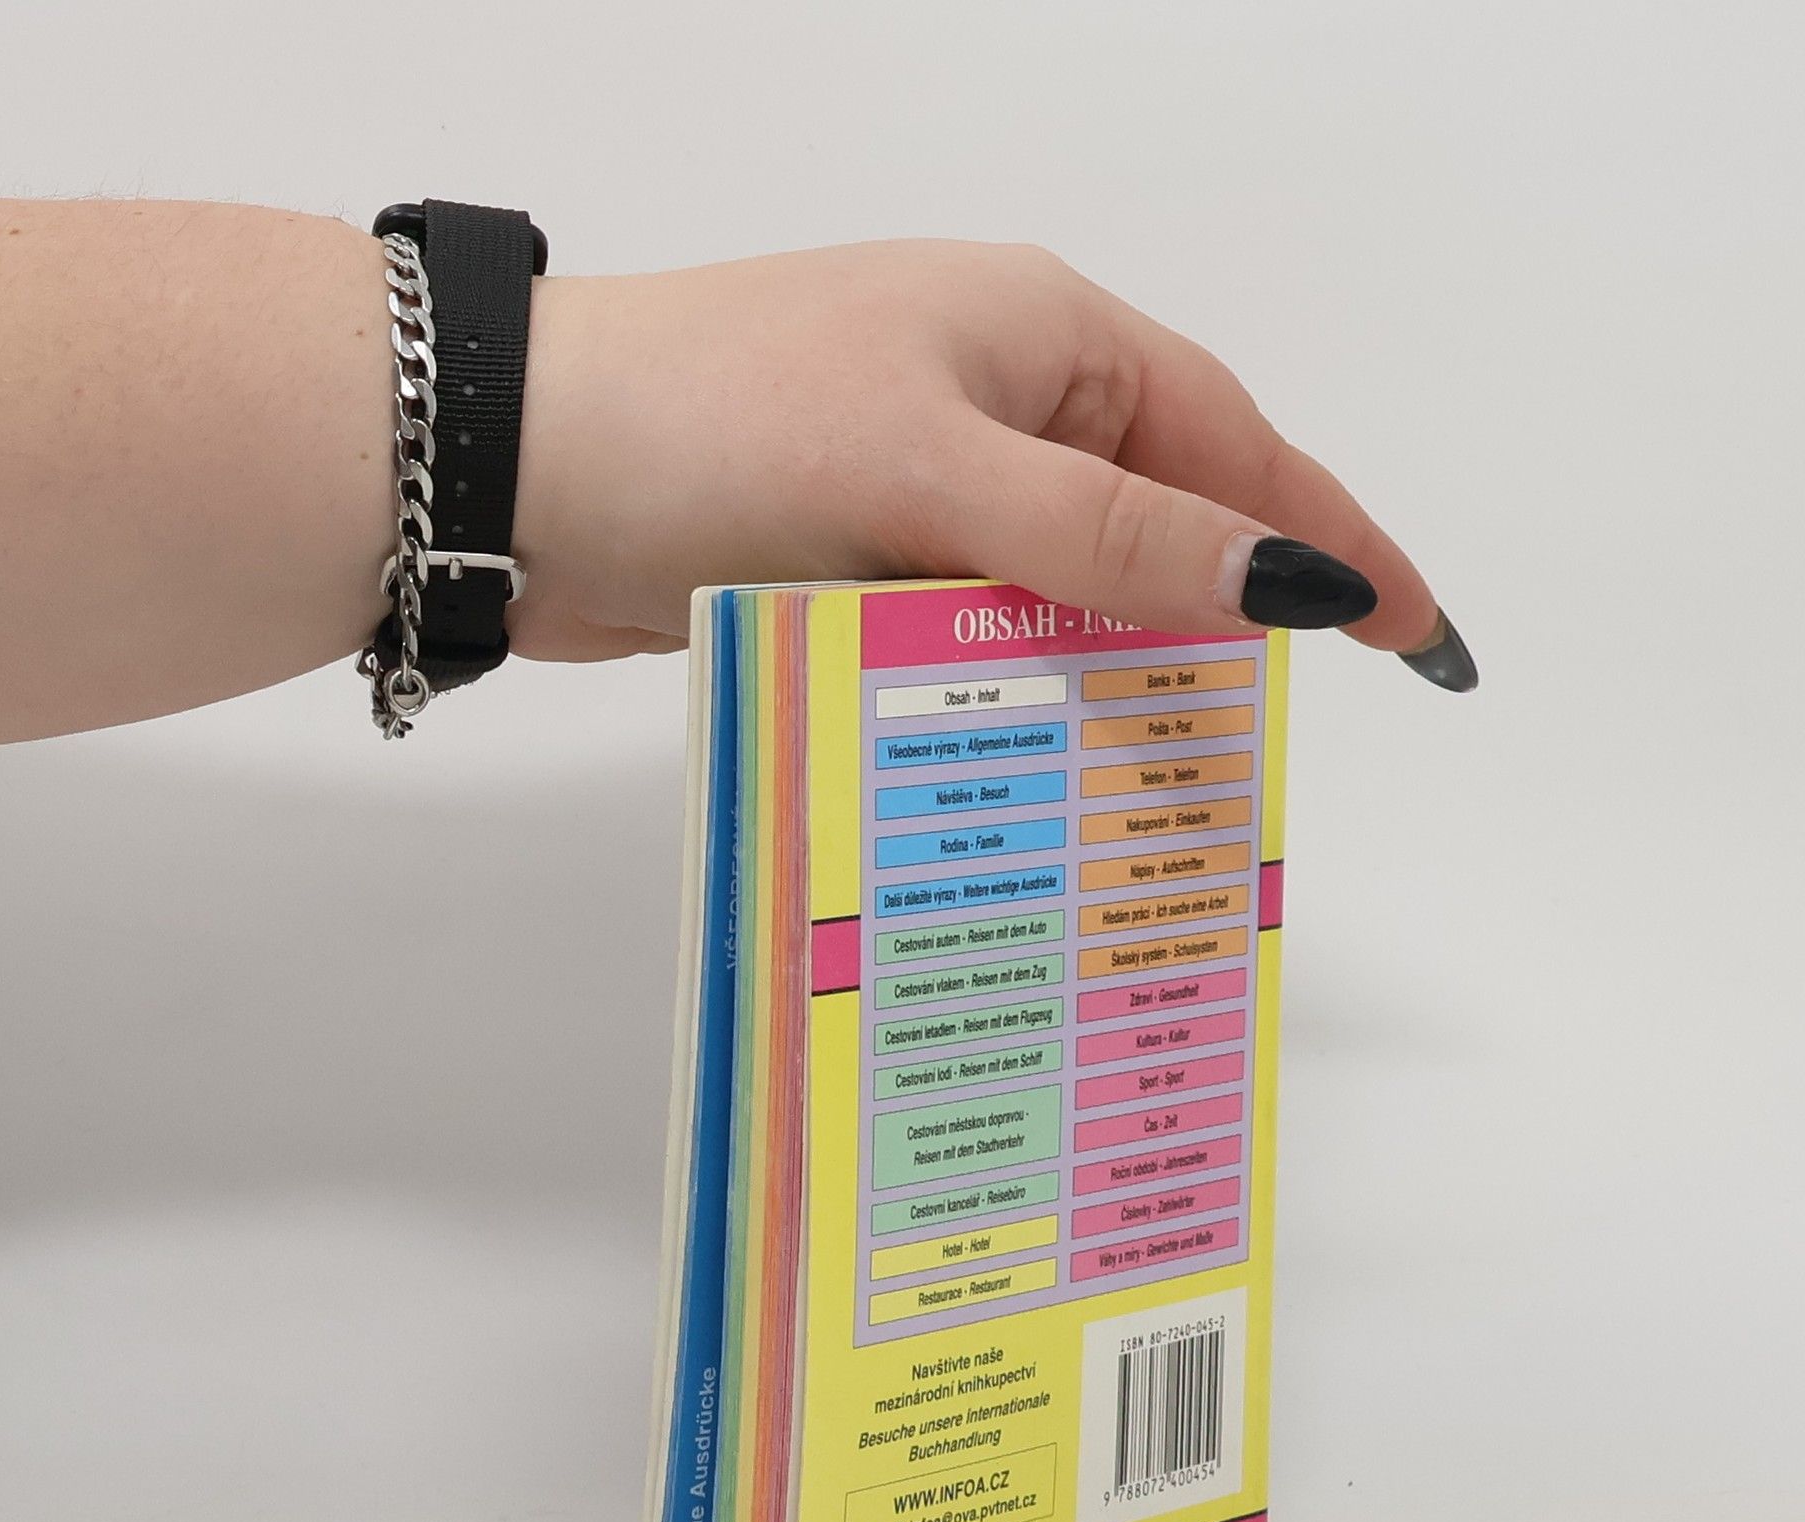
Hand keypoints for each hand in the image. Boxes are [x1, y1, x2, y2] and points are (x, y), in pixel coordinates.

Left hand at [511, 241, 1472, 689]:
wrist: (511, 469)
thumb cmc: (717, 424)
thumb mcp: (934, 469)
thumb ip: (1109, 534)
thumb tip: (1286, 583)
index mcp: (1042, 337)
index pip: (1229, 445)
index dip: (1327, 541)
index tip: (1409, 633)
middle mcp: (993, 402)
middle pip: (1151, 524)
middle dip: (1214, 629)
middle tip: (1270, 747)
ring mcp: (917, 480)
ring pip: (1058, 592)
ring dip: (1104, 675)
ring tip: (1164, 785)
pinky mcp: (851, 555)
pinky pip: (971, 631)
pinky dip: (1009, 692)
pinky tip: (1037, 764)